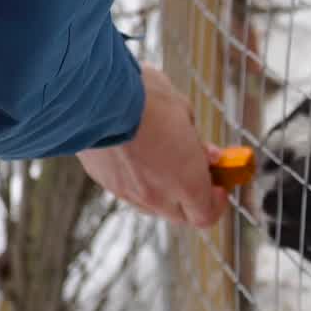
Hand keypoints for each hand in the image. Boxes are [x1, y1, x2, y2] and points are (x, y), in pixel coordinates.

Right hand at [77, 64, 229, 227]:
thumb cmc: (145, 98)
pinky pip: (129, 191)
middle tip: (197, 172)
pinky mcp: (104, 182)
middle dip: (193, 198)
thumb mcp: (184, 112)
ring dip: (165, 192)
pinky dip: (139, 181)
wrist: (91, 94)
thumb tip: (207, 154)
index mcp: (185, 182)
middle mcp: (157, 196)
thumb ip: (196, 140)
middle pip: (181, 216)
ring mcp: (127, 192)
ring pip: (154, 206)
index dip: (216, 203)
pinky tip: (138, 155)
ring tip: (166, 160)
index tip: (219, 184)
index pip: (206, 216)